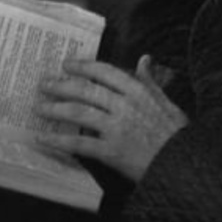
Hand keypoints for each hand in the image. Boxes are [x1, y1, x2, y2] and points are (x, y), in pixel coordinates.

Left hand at [35, 56, 187, 182]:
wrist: (182, 163)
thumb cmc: (175, 132)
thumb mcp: (165, 100)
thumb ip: (150, 80)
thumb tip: (145, 58)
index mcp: (137, 90)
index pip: (104, 72)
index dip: (83, 66)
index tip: (67, 64)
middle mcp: (124, 105)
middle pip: (87, 90)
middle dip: (62, 85)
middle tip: (43, 83)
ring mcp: (117, 128)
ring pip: (80, 112)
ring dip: (56, 108)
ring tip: (39, 107)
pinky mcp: (111, 151)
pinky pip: (80, 143)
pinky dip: (59, 140)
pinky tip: (43, 138)